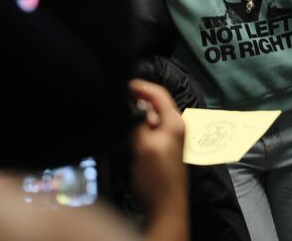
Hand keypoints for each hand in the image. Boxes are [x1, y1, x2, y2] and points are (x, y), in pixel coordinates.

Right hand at [128, 79, 186, 212]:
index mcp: (175, 122)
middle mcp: (175, 127)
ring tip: (117, 110)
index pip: (159, 94)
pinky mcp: (161, 149)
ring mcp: (169, 139)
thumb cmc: (156, 177)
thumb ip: (139, 122)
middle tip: (116, 96)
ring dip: (135, 113)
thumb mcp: (144, 146)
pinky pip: (148, 129)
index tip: (122, 83)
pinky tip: (125, 128)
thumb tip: (132, 101)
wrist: (165, 207)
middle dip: (136, 99)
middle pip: (155, 104)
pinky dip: (137, 125)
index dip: (141, 86)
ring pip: (150, 117)